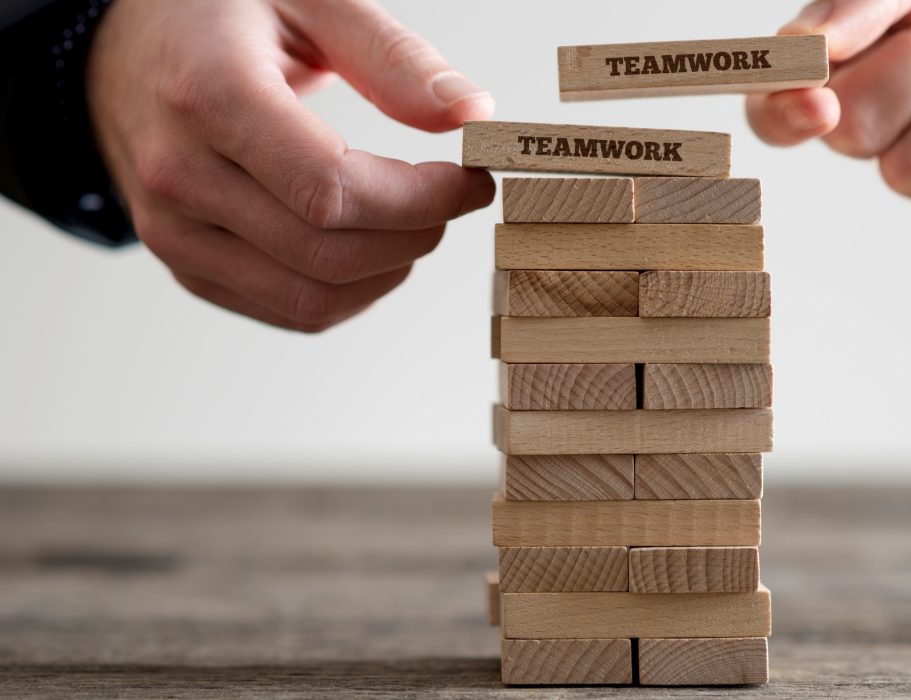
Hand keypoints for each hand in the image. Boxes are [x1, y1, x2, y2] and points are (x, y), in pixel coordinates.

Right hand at [87, 0, 495, 330]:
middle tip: (451, 198)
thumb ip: (391, 55)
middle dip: (416, 234)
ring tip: (413, 220)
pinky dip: (351, 292)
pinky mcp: (186, 265)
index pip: (332, 190)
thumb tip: (470, 113)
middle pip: (328, 253)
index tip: (469, 181)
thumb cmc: (214, 16)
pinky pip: (289, 310)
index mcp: (209, 95)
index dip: (420, 199)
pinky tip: (371, 245)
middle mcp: (180, 174)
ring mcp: (174, 230)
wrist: (123, 53)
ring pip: (312, 297)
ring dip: (389, 271)